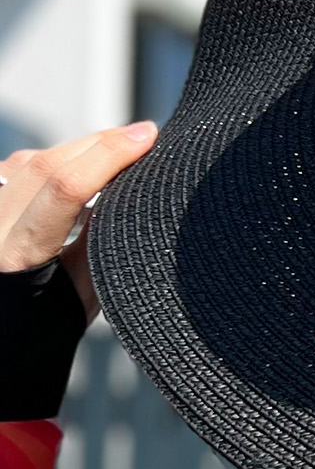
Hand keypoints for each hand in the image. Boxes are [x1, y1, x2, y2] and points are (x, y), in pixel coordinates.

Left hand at [0, 123, 157, 320]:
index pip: (65, 188)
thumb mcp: (82, 292)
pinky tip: (82, 168)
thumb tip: (127, 188)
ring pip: (32, 161)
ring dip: (79, 150)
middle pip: (47, 163)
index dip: (109, 156)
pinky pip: (19, 170)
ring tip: (119, 152)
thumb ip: (97, 241)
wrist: (6, 334)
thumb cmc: (41, 324)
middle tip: (143, 135)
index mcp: (18, 258)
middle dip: (100, 142)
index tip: (147, 138)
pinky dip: (56, 164)